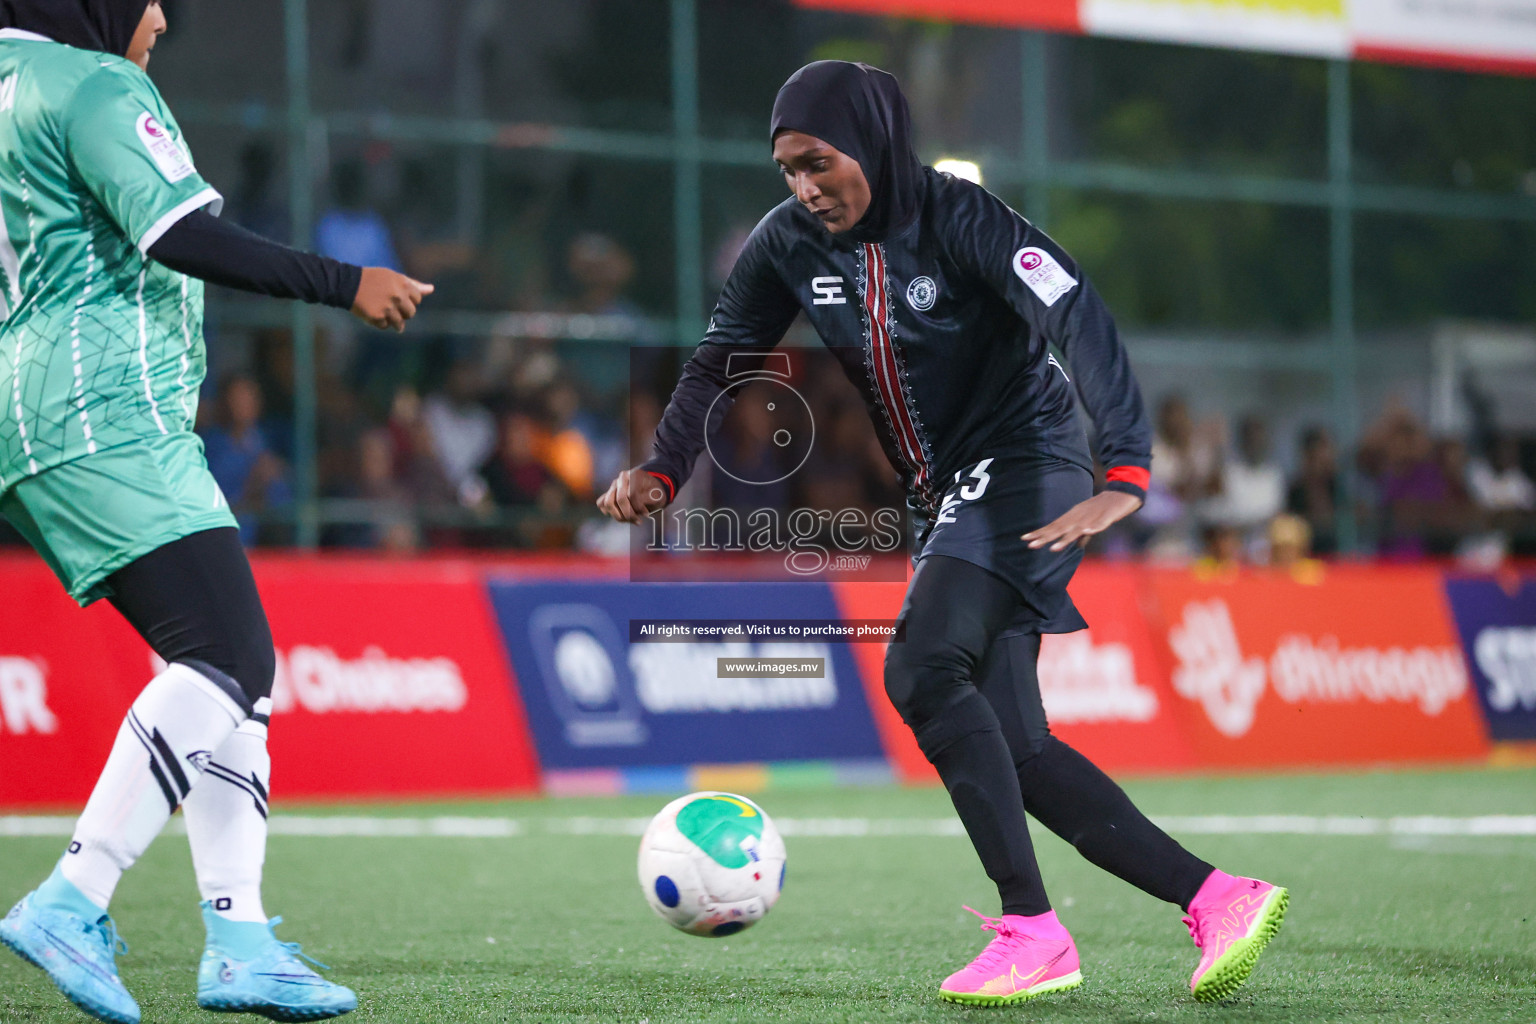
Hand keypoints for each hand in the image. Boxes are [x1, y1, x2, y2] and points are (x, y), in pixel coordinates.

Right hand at [351, 267, 433, 332]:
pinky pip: (385, 326)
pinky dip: (380, 323)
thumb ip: (413, 284)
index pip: (417, 299)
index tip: (398, 297)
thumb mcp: (393, 277)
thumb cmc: (372, 279)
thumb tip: (431, 289)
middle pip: (411, 313)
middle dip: (403, 312)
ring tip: (383, 313)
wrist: (347, 284)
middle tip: (390, 306)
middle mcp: (398, 296)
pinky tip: (373, 314)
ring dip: (392, 321)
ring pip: (400, 324)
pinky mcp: (377, 317)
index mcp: (403, 284)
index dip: (408, 300)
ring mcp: (388, 308)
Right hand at [596, 468, 670, 523]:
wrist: (649, 485)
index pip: (632, 495)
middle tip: (637, 521)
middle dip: (628, 514)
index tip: (646, 515)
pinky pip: (601, 503)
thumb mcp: (658, 495)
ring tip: (630, 520)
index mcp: (635, 475)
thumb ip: (648, 500)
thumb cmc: (654, 491)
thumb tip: (641, 512)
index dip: (639, 508)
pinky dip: (609, 512)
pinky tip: (620, 515)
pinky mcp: (608, 492)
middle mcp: (622, 478)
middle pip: (619, 499)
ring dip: (618, 516)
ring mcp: (614, 485)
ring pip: (608, 502)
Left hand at [1022, 491, 1142, 551]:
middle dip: (1046, 537)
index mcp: (1074, 517)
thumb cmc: (1104, 509)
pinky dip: (1094, 528)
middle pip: (1061, 528)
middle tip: (1030, 545)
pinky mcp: (1107, 516)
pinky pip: (1100, 524)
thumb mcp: (1091, 522)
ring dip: (1066, 538)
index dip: (1040, 533)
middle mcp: (1080, 516)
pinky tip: (1087, 533)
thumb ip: (1084, 534)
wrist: (1122, 494)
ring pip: (1078, 529)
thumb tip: (1078, 545)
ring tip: (1054, 548)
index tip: (1025, 539)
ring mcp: (1093, 516)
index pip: (1054, 526)